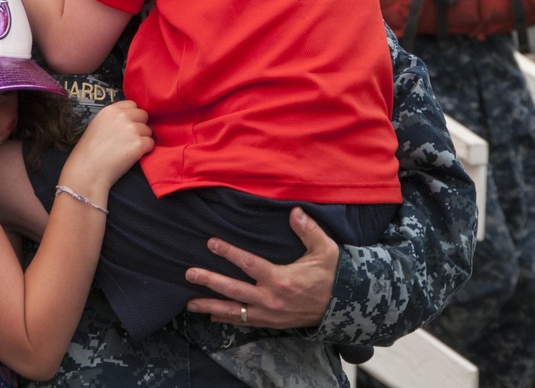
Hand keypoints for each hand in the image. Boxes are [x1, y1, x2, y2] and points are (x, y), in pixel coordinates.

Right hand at [72, 99, 152, 186]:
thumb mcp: (97, 125)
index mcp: (110, 110)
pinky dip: (145, 150)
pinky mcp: (139, 144)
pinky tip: (133, 156)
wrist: (88, 170)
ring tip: (128, 149)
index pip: (132, 104)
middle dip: (140, 125)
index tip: (128, 125)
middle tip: (130, 138)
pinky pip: (150, 144)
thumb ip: (114, 119)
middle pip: (143, 115)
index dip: (133, 115)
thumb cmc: (89, 151)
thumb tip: (130, 120)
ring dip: (142, 139)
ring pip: (148, 130)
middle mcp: (122, 116)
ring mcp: (132, 129)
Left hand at [184, 207, 337, 328]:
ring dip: (211, 306)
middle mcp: (271, 300)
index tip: (211, 243)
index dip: (228, 253)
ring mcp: (270, 315)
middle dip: (209, 281)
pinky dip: (227, 319)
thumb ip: (308, 230)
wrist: (346, 307)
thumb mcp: (325, 250)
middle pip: (233, 291)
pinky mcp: (272, 323)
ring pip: (234, 312)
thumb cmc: (333, 275)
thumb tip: (294, 211)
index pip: (249, 264)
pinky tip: (212, 315)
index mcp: (281, 280)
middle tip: (189, 274)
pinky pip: (245, 322)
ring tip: (189, 303)